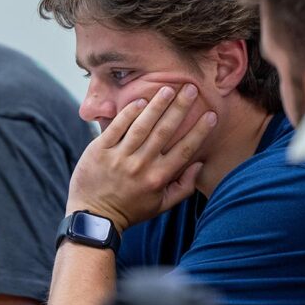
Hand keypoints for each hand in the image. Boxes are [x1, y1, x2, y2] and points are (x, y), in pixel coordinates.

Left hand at [66, 84, 216, 233]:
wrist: (94, 217)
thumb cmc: (131, 209)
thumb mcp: (161, 205)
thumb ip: (183, 187)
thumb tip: (199, 164)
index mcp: (158, 178)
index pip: (184, 150)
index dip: (199, 131)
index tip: (211, 114)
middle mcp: (141, 166)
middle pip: (164, 131)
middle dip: (180, 108)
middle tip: (191, 89)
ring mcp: (119, 157)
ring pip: (141, 126)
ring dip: (156, 105)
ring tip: (168, 88)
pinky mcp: (99, 150)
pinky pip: (116, 127)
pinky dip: (128, 113)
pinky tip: (140, 100)